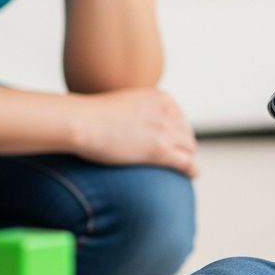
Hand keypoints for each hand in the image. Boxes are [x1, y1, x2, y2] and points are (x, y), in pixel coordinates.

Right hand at [71, 88, 197, 175]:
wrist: (82, 122)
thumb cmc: (91, 116)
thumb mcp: (124, 102)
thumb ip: (138, 110)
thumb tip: (134, 124)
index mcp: (161, 98)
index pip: (179, 118)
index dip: (175, 132)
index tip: (170, 142)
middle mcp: (168, 112)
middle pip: (185, 133)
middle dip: (181, 144)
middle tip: (174, 157)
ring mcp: (166, 131)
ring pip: (189, 148)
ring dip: (185, 157)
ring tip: (181, 168)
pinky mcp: (161, 151)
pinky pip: (187, 163)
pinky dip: (192, 170)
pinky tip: (190, 175)